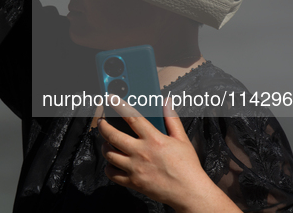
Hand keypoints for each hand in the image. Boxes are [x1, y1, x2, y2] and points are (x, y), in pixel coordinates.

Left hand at [98, 97, 241, 212]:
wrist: (190, 193)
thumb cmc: (187, 166)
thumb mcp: (182, 139)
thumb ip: (172, 119)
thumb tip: (167, 102)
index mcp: (154, 139)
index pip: (132, 118)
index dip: (119, 106)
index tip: (111, 99)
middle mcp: (142, 153)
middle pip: (113, 136)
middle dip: (103, 127)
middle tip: (102, 123)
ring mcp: (135, 168)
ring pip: (109, 154)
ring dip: (105, 146)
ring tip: (108, 143)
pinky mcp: (133, 182)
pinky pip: (112, 174)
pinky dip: (109, 167)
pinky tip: (113, 162)